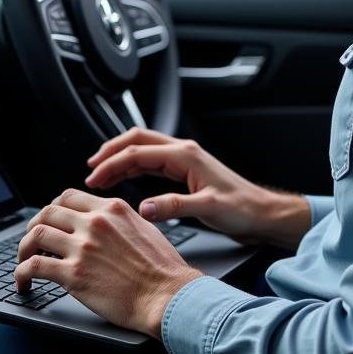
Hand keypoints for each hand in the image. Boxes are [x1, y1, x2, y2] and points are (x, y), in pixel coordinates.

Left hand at [14, 188, 201, 337]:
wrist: (167, 296)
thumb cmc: (162, 269)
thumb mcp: (144, 228)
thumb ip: (119, 220)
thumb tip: (106, 222)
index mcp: (112, 208)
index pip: (68, 196)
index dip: (53, 208)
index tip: (50, 221)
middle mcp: (94, 223)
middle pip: (47, 212)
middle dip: (34, 226)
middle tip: (32, 240)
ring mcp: (82, 247)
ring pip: (35, 235)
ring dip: (23, 249)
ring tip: (23, 261)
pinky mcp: (73, 275)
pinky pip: (34, 266)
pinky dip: (21, 273)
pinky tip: (23, 282)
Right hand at [84, 127, 311, 250]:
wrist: (261, 213)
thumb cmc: (242, 209)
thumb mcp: (208, 209)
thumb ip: (174, 207)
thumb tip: (144, 208)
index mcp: (185, 155)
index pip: (138, 152)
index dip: (112, 164)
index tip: (93, 178)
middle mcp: (183, 151)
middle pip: (137, 140)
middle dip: (110, 152)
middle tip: (91, 169)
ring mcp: (184, 159)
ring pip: (143, 148)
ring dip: (120, 158)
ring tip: (101, 174)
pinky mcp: (185, 170)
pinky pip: (151, 160)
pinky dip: (133, 166)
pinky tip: (124, 178)